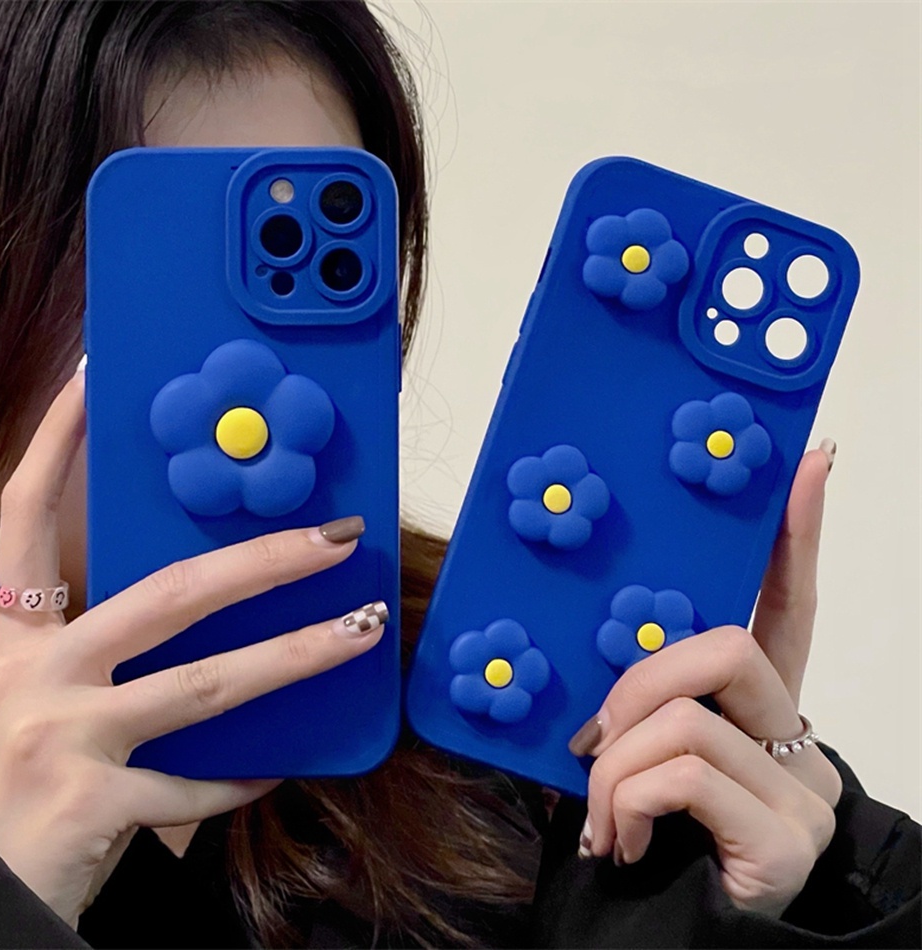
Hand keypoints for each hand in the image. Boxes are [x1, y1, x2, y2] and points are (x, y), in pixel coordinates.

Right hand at [0, 371, 385, 927]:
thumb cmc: (18, 782)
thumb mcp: (44, 698)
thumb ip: (110, 651)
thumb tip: (217, 603)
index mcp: (17, 639)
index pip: (24, 516)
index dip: (56, 443)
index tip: (95, 378)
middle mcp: (33, 675)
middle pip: (166, 593)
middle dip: (263, 560)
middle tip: (337, 536)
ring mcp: (62, 739)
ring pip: (204, 682)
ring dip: (295, 655)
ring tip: (362, 629)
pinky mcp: (92, 805)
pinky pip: (197, 784)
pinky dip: (243, 775)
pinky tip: (283, 764)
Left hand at [570, 445, 841, 916]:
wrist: (664, 943)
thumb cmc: (645, 838)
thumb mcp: (634, 757)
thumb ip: (634, 708)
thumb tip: (595, 692)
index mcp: (757, 708)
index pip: (788, 604)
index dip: (796, 535)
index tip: (809, 462)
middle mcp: (795, 738)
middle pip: (730, 644)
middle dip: (638, 679)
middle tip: (595, 736)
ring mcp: (798, 790)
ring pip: (685, 715)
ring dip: (612, 765)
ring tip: (601, 817)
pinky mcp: (783, 839)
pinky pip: (675, 773)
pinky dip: (621, 802)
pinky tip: (621, 843)